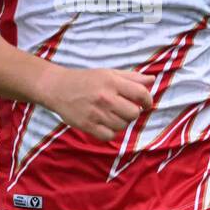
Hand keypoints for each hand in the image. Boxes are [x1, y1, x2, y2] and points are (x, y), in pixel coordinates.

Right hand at [37, 65, 153, 140]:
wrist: (57, 88)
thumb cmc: (86, 80)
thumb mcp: (108, 73)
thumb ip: (131, 77)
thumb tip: (152, 80)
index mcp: (112, 82)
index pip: (141, 94)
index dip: (148, 101)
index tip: (146, 104)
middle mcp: (105, 97)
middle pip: (134, 113)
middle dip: (133, 113)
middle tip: (124, 109)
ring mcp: (96, 112)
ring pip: (123, 126)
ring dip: (121, 122)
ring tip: (112, 115)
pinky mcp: (87, 125)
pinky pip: (109, 136)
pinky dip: (110, 132)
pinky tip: (105, 124)